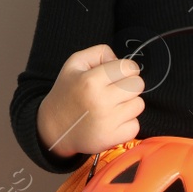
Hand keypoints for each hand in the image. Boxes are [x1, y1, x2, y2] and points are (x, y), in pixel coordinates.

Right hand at [37, 44, 144, 159]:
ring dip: (129, 104)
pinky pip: (135, 125)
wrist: (54, 129)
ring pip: (139, 105)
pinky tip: (112, 121)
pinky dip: (127, 123)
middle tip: (115, 90)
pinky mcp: (112, 138)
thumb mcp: (75, 64)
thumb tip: (120, 60)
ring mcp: (108, 122)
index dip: (125, 69)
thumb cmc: (67, 93)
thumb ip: (99, 52)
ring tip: (112, 106)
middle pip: (138, 85)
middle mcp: (101, 101)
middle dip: (129, 85)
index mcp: (91, 80)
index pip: (129, 67)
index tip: (117, 75)